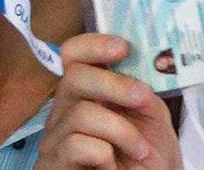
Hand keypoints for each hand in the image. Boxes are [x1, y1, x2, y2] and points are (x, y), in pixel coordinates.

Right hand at [36, 34, 181, 169]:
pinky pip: (75, 145)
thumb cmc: (148, 155)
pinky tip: (112, 166)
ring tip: (140, 150)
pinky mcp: (52, 164)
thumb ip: (141, 86)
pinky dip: (104, 154)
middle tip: (142, 98)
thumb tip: (140, 59)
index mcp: (87, 92)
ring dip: (121, 131)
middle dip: (114, 85)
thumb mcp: (152, 114)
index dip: (93, 45)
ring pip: (80, 113)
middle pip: (74, 77)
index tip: (122, 48)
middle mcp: (63, 111)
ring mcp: (54, 139)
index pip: (72, 55)